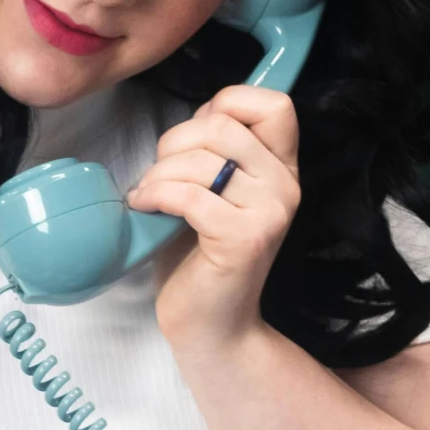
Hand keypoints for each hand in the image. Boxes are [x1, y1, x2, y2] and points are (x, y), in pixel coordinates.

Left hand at [125, 83, 299, 356]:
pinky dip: (157, 195)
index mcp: (282, 168)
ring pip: (202, 160)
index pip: (275, 104)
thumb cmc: (200, 257)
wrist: (212, 326)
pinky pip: (191, 195)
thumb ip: (216, 150)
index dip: (227, 103)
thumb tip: (198, 114)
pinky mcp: (245, 239)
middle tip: (158, 175)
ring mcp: (270, 213)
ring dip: (159, 173)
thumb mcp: (214, 190)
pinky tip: (144, 207)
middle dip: (174, 142)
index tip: (195, 137)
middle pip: (222, 124)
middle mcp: (286, 186)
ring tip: (147, 196)